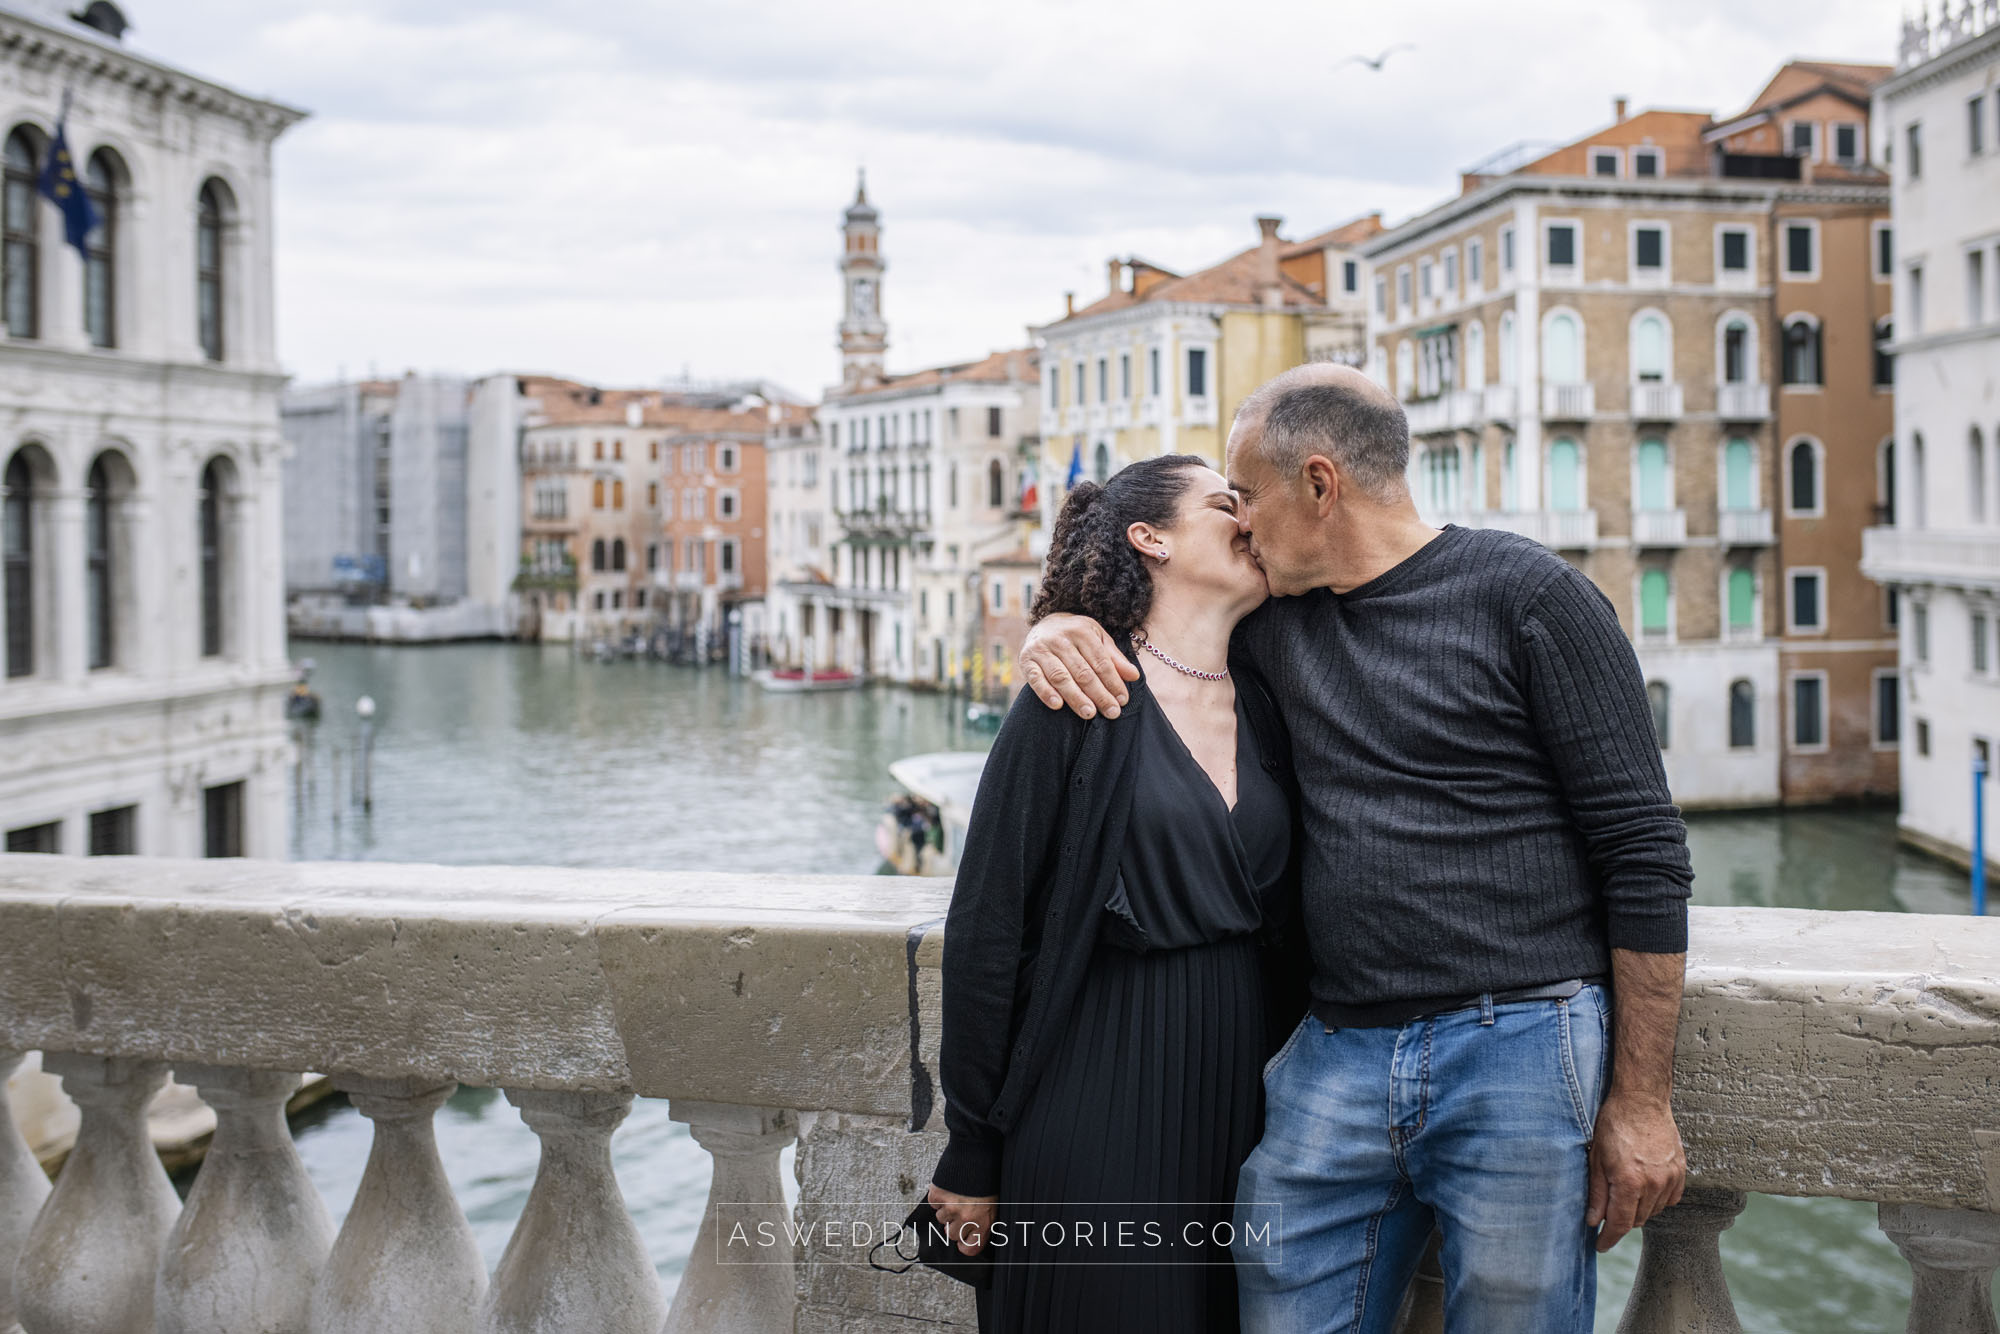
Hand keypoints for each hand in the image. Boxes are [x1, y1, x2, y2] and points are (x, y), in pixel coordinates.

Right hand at [926, 1183, 998, 1255]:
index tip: (964, 1239)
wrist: (977, 1151)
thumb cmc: (989, 1176)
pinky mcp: (938, 1195)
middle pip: (952, 1235)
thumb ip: (983, 1220)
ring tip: (956, 1194)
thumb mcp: (994, 1202)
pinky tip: (949, 1188)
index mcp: (983, 1221)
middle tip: (961, 1209)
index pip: (970, 1248)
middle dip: (955, 1224)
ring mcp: (950, 1207)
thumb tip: (969, 1233)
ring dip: (946, 1209)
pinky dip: (938, 1197)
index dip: (965, 1244)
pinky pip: (934, 1204)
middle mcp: (966, 1218)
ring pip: (941, 1219)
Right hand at [1020, 613, 1138, 717]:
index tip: (1122, 700)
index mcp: (1081, 631)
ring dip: (1076, 697)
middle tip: (1111, 712)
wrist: (1043, 625)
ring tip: (1089, 713)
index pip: (1100, 661)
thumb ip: (1114, 657)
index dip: (1113, 681)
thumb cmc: (1076, 636)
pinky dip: (1046, 692)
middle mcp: (1060, 639)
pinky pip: (1036, 679)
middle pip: (1082, 671)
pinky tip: (1058, 705)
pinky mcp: (1026, 661)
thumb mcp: (1097, 639)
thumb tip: (1134, 675)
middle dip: (1099, 694)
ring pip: (1061, 676)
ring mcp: (1041, 649)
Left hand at [1586, 1089, 1685, 1251]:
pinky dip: (1656, 1200)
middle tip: (1606, 1212)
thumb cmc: (1614, 1124)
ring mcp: (1670, 1178)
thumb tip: (1593, 1221)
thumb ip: (1596, 1193)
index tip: (1600, 1246)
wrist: (1642, 1100)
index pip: (1621, 1224)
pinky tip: (1644, 1187)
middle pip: (1637, 1220)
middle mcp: (1653, 1184)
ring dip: (1638, 1210)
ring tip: (1624, 1192)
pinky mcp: (1680, 1171)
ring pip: (1653, 1211)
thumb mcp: (1596, 1158)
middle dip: (1620, 1221)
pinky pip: (1669, 1199)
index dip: (1609, 1239)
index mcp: (1629, 1181)